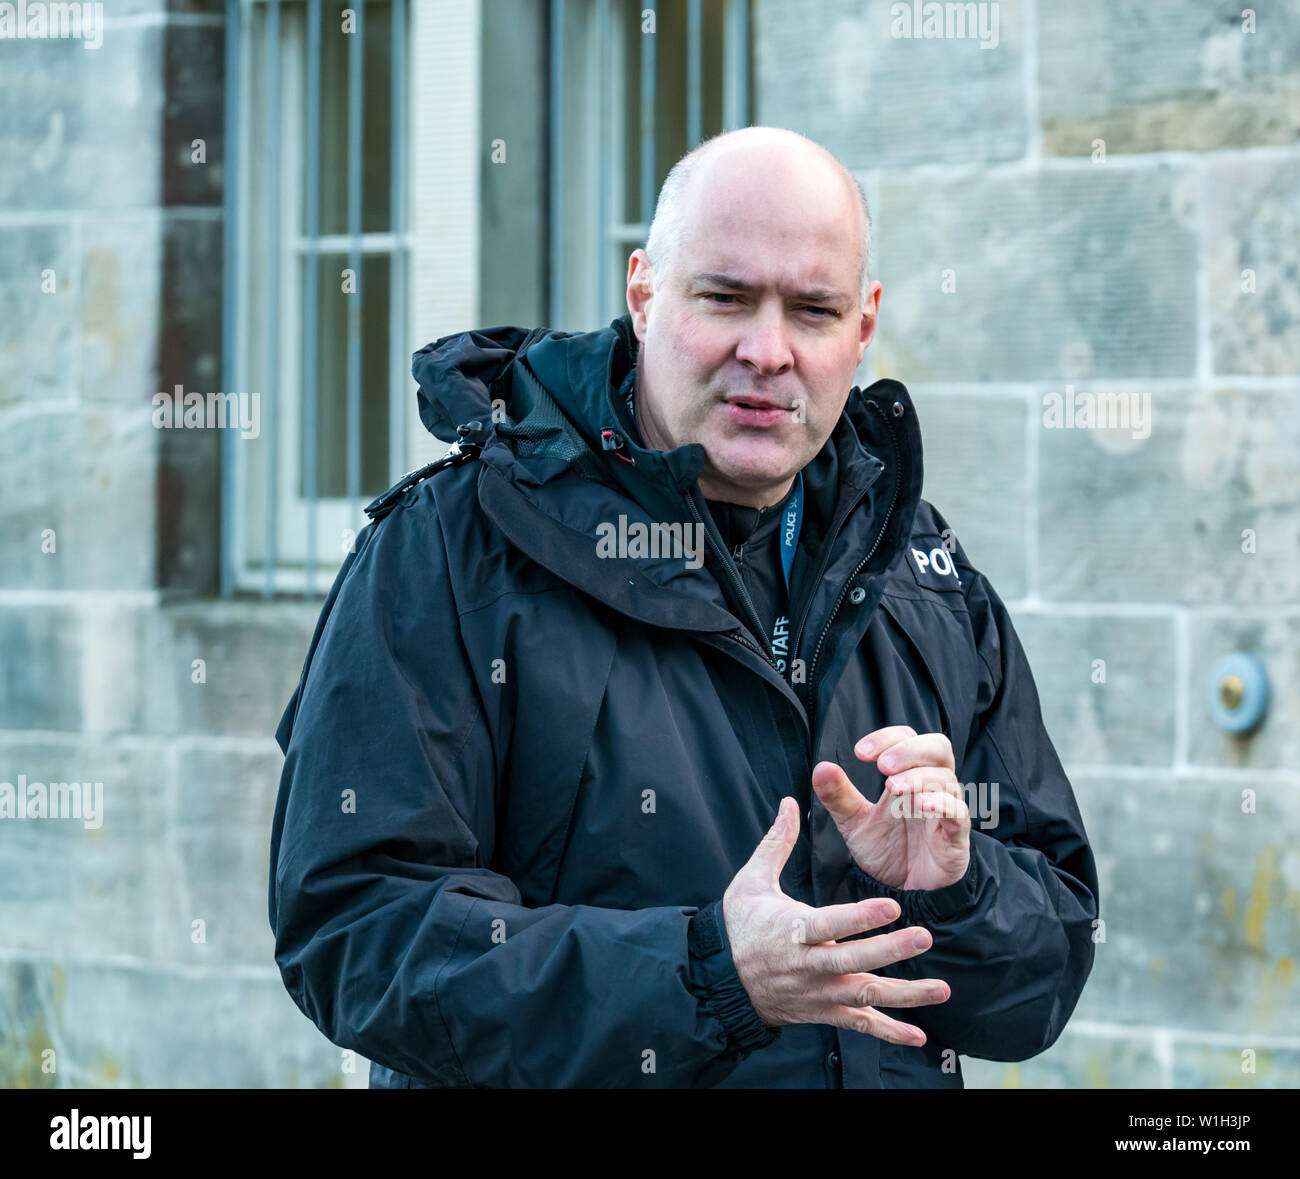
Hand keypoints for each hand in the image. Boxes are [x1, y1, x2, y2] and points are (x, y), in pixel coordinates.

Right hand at [722, 797, 949, 1043]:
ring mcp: (817, 993)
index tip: (891, 905)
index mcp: (791, 930)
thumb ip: (776, 842)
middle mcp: (807, 966)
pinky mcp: (822, 1012)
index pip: (830, 924)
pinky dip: (889, 1032)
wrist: (720, 980)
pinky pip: (858, 1026)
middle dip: (891, 951)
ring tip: (942, 989)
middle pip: (853, 960)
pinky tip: (918, 1037)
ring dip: (905, 995)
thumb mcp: (751, 881)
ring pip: (864, 995)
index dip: (860, 917)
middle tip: (925, 936)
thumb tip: (789, 802)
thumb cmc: (738, 925)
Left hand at [811, 725, 970, 891]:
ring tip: (891, 788)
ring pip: (946, 778)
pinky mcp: (956, 836)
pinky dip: (944, 804)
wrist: (902, 890)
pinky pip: (959, 812)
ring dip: (918, 777)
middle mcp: (931, 786)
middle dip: (910, 750)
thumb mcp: (854, 821)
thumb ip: (838, 795)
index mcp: (908, 774)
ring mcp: (947, 809)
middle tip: (882, 765)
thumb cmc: (885, 848)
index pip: (907, 738)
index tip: (860, 753)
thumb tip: (821, 767)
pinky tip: (922, 804)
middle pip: (938, 747)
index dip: (887, 738)